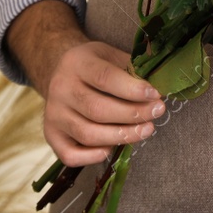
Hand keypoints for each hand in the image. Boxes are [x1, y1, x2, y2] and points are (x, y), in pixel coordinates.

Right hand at [41, 40, 165, 166]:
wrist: (59, 72)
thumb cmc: (93, 65)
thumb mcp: (110, 55)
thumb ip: (132, 67)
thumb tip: (162, 82)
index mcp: (77, 63)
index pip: (104, 78)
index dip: (132, 89)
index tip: (155, 95)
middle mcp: (60, 88)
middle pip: (97, 109)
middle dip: (132, 114)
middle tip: (157, 113)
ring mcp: (53, 114)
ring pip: (88, 134)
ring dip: (121, 136)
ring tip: (146, 130)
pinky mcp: (51, 135)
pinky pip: (70, 155)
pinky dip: (93, 157)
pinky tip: (113, 148)